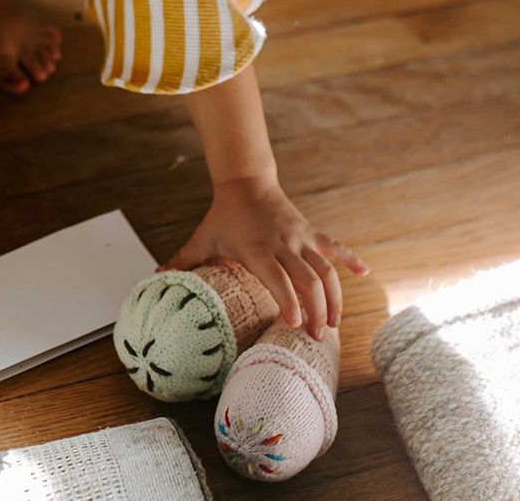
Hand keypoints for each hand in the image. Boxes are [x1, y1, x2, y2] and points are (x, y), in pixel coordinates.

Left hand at [156, 174, 368, 338]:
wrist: (246, 182)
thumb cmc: (222, 216)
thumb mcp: (202, 238)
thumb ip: (181, 260)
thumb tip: (153, 278)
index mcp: (256, 248)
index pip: (276, 277)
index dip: (287, 299)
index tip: (295, 323)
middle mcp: (282, 243)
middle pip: (306, 279)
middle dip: (316, 309)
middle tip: (318, 336)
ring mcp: (300, 236)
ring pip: (325, 268)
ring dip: (335, 296)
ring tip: (335, 324)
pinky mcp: (311, 231)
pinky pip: (335, 246)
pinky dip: (351, 258)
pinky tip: (366, 272)